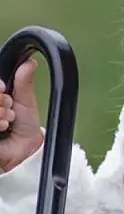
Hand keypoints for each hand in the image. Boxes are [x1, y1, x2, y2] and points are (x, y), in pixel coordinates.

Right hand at [0, 58, 43, 172]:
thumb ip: (24, 82)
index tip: (5, 89)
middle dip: (1, 101)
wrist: (26, 150)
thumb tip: (30, 62)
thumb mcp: (25, 101)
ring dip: (0, 112)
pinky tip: (3, 128)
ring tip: (8, 122)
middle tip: (9, 110)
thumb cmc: (24, 127)